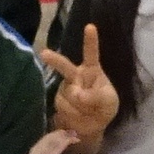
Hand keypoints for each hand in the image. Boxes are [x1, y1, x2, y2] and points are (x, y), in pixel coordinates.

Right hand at [44, 25, 119, 143]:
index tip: (90, 26)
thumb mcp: (109, 101)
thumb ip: (97, 96)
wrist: (91, 127)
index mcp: (91, 71)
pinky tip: (78, 118)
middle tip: (44, 54)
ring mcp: (64, 89)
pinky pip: (64, 108)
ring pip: (69, 97)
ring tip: (88, 113)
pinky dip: (73, 116)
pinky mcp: (57, 101)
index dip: (90, 41)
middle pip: (64, 66)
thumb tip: (78, 95)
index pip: (91, 54)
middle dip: (54, 60)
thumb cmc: (103, 107)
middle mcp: (75, 76)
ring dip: (80, 108)